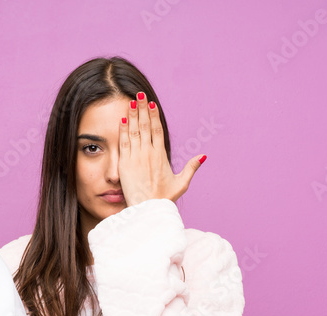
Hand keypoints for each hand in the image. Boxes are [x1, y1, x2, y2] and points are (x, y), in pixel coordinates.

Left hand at [118, 91, 205, 206]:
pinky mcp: (125, 164)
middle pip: (146, 126)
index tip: (152, 104)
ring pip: (134, 131)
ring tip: (131, 102)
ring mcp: (136, 157)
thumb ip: (191, 168)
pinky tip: (123, 119)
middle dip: (143, 109)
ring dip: (133, 115)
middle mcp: (149, 153)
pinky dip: (123, 130)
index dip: (154, 115)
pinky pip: (124, 143)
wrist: (148, 209)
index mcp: (161, 155)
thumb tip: (203, 156)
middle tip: (139, 95)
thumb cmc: (164, 199)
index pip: (157, 130)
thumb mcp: (181, 183)